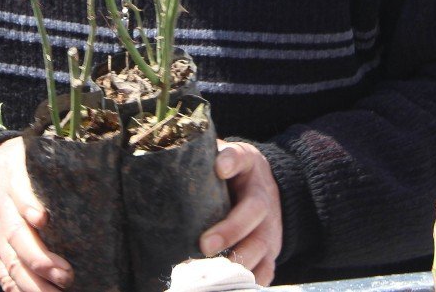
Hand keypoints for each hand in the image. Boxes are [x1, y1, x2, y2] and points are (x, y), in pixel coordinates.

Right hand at [0, 137, 72, 291]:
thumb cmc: (9, 163)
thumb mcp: (23, 152)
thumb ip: (46, 158)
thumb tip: (82, 157)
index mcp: (12, 183)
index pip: (19, 195)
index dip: (30, 207)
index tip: (44, 218)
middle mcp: (2, 213)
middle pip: (18, 238)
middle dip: (41, 260)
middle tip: (67, 274)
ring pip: (12, 264)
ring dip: (34, 284)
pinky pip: (2, 276)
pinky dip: (16, 290)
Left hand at [199, 141, 281, 285]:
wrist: (265, 187)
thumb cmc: (233, 174)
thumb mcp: (221, 157)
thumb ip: (201, 158)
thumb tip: (165, 161)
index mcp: (248, 165)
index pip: (240, 156)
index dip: (230, 161)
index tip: (219, 168)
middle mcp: (263, 195)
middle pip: (254, 210)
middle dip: (230, 230)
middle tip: (205, 245)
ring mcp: (270, 226)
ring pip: (261, 245)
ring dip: (238, 261)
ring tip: (213, 273)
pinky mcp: (270, 252)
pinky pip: (266, 270)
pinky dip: (250, 281)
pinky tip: (229, 285)